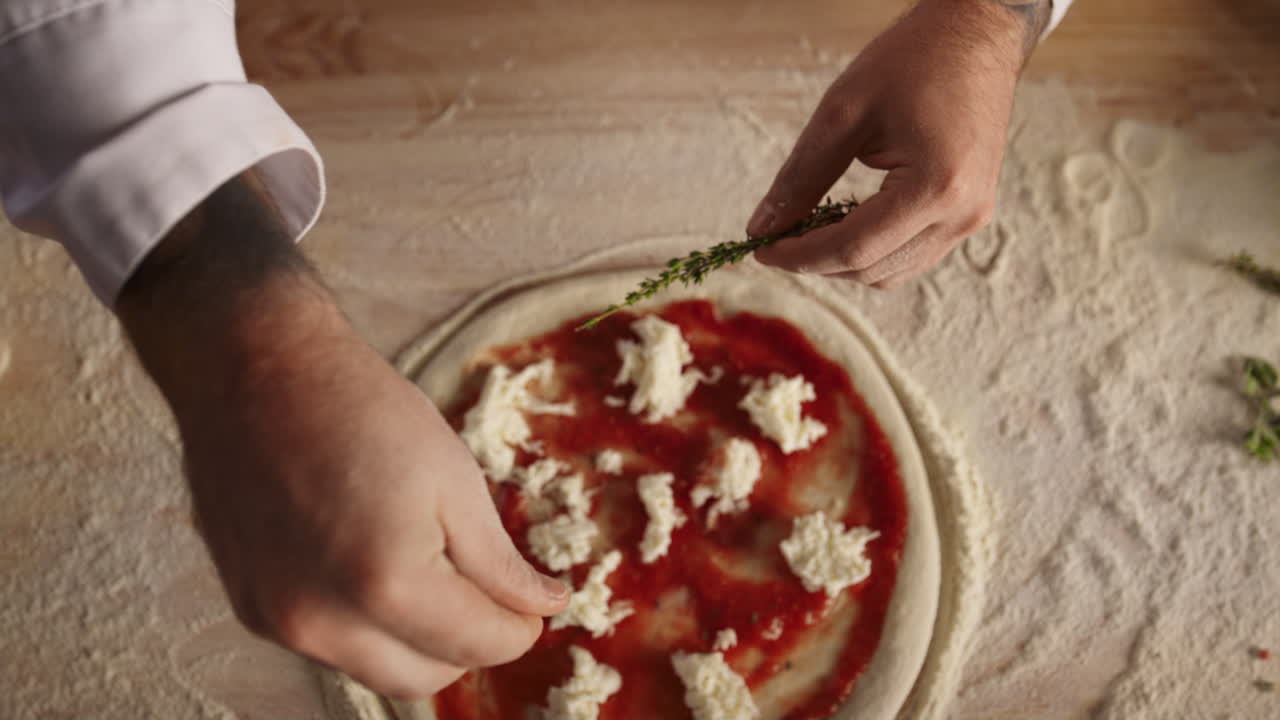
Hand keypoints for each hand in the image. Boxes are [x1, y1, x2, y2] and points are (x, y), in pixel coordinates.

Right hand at [118, 175, 567, 698]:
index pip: (480, 644)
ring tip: (428, 563)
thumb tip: (543, 609)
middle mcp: (321, 621)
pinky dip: (367, 624)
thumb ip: (500, 564)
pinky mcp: (251, 609)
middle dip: (470, 642)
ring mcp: (277, 621)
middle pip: (426, 678)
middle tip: (488, 586)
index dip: (521, 626)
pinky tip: (372, 559)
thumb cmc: (364, 410)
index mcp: (385, 583)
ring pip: (377, 668)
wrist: (256, 369)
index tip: (535, 599)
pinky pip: (331, 645)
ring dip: (417, 638)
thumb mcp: (454, 479)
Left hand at [748, 0, 1046, 286]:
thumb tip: (762, 227)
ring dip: (843, 261)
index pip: (853, 248)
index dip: (799, 256)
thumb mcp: (843, 112)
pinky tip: (842, 225)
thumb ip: (801, 176)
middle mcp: (962, 214)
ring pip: (891, 272)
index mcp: (936, 187)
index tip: (760, 249)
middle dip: (816, 261)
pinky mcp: (969, 215)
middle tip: (775, 237)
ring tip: (806, 230)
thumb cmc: (914, 60)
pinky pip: (911, 256)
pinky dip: (872, 251)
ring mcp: (971, 219)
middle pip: (871, 269)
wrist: (975, 35)